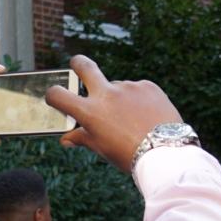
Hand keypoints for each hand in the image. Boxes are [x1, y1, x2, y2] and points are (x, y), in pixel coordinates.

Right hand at [46, 55, 183, 172]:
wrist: (167, 154)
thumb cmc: (130, 156)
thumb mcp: (103, 149)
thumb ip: (83, 138)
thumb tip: (66, 139)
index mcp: (90, 112)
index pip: (58, 94)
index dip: (53, 95)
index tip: (57, 97)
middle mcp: (107, 94)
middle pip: (84, 65)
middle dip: (78, 64)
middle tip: (77, 66)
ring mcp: (128, 87)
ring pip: (118, 88)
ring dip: (120, 100)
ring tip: (134, 122)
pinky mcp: (148, 86)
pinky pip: (138, 90)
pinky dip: (140, 101)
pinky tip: (147, 117)